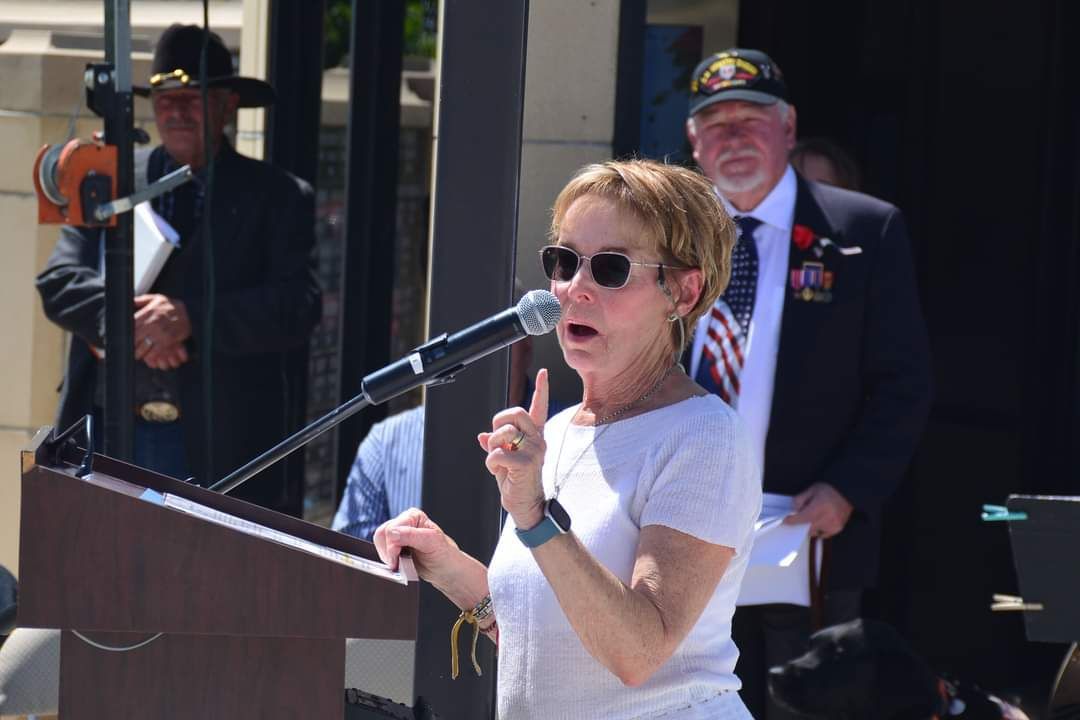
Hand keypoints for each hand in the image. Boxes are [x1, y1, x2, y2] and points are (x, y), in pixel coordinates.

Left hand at [134, 294, 191, 367]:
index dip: (127, 335)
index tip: (127, 339)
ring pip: (144, 347)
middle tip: (132, 349)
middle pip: (135, 338)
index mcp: (147, 313)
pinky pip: (156, 351)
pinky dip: (151, 356)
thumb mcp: (156, 298)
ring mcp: (160, 333)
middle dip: (132, 346)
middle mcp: (152, 323)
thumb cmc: (171, 306)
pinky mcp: (169, 340)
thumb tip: (129, 301)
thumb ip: (141, 300)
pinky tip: (149, 357)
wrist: (191, 311)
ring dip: (140, 353)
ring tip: (139, 355)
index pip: (131, 327)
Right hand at [373, 508, 462, 585]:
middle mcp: (404, 522)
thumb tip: (392, 533)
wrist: (446, 570)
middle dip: (389, 552)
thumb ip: (411, 536)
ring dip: (389, 557)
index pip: (390, 528)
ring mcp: (398, 534)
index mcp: (413, 516)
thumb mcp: (431, 543)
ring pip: (379, 544)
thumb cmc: (444, 555)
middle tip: (401, 563)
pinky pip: (382, 552)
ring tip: (403, 563)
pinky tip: (400, 564)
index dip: (392, 546)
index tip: (398, 559)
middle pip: (381, 535)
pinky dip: (389, 561)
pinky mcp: (395, 546)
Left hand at [477, 368, 548, 529]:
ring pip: (502, 433)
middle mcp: (537, 439)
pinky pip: (497, 453)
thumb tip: (482, 436)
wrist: (525, 506)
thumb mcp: (504, 460)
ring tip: (499, 463)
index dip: (542, 390)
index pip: (538, 408)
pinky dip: (491, 463)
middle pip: (515, 412)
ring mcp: (534, 450)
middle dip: (498, 423)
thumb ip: (496, 445)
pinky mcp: (526, 462)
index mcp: (533, 436)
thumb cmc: (515, 481)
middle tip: (497, 440)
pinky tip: (500, 473)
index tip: (544, 373)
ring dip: (493, 448)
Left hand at [783, 482, 853, 539]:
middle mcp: (826, 519)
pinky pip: (823, 534)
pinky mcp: (837, 529)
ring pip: (814, 532)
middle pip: (807, 528)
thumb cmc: (829, 489)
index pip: (801, 518)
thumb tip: (794, 510)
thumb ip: (800, 500)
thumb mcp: (811, 490)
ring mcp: (832, 525)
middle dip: (801, 524)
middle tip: (800, 517)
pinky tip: (821, 521)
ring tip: (814, 517)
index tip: (786, 520)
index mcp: (819, 508)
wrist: (847, 492)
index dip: (791, 520)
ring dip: (811, 527)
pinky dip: (820, 529)